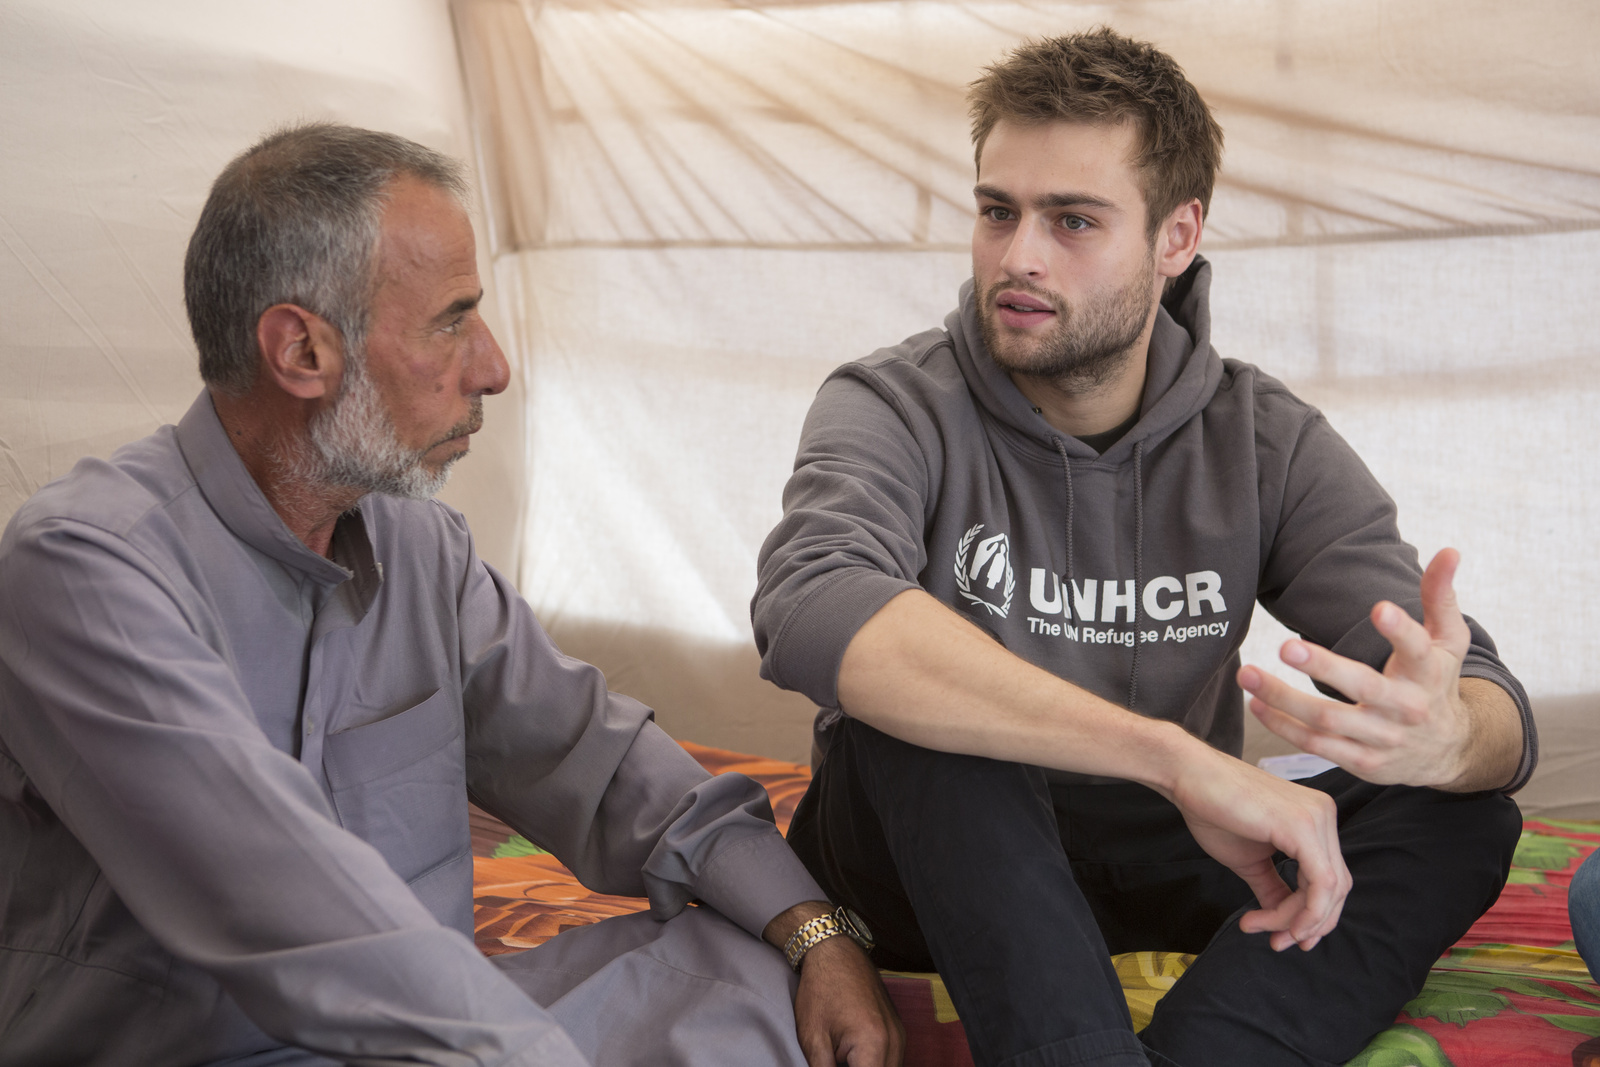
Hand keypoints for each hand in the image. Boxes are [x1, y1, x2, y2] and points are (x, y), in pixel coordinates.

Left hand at [793, 935, 903, 1066]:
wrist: (834, 951)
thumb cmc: (820, 990)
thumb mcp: (813, 1039)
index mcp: (873, 1044)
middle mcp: (894, 1040)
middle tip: (834, 1062)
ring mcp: (899, 1033)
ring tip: (841, 1058)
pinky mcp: (897, 1028)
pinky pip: (892, 1059)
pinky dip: (875, 1063)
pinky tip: (853, 1059)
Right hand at [1168, 748, 1349, 951]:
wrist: (1188, 777)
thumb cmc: (1213, 810)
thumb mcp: (1249, 860)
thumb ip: (1273, 888)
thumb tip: (1286, 922)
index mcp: (1316, 820)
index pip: (1329, 879)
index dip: (1311, 916)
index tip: (1282, 937)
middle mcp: (1324, 816)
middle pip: (1335, 888)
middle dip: (1308, 923)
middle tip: (1278, 943)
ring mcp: (1318, 819)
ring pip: (1328, 891)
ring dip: (1296, 920)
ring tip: (1259, 927)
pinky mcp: (1304, 827)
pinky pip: (1318, 884)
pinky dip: (1302, 912)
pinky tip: (1272, 923)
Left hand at [1238, 548, 1485, 788]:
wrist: (1450, 751)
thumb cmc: (1437, 683)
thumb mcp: (1449, 641)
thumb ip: (1441, 597)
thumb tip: (1448, 550)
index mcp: (1428, 673)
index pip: (1417, 649)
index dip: (1400, 630)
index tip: (1379, 608)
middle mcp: (1406, 708)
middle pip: (1364, 688)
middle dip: (1324, 667)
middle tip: (1286, 645)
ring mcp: (1383, 739)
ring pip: (1328, 720)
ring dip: (1283, 698)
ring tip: (1247, 672)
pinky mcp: (1362, 762)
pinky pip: (1316, 744)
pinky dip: (1283, 726)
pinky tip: (1256, 703)